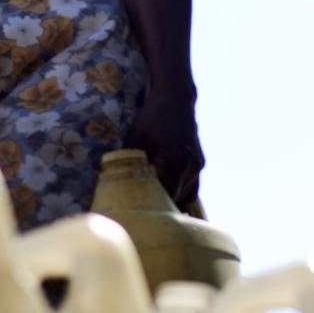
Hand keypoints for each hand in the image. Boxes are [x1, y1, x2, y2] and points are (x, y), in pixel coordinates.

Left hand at [123, 91, 203, 208]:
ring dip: (170, 200)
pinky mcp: (199, 163)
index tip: (138, 214)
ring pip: (185, 195)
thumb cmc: (151, 118)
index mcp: (175, 163)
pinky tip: (165, 193)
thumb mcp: (135, 140)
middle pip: (175, 200)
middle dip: (159, 207)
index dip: (151, 208)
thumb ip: (129, 164)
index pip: (164, 198)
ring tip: (152, 205)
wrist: (176, 98)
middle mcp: (191, 168)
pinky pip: (190, 186)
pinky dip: (178, 191)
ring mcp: (197, 166)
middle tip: (142, 214)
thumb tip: (114, 184)